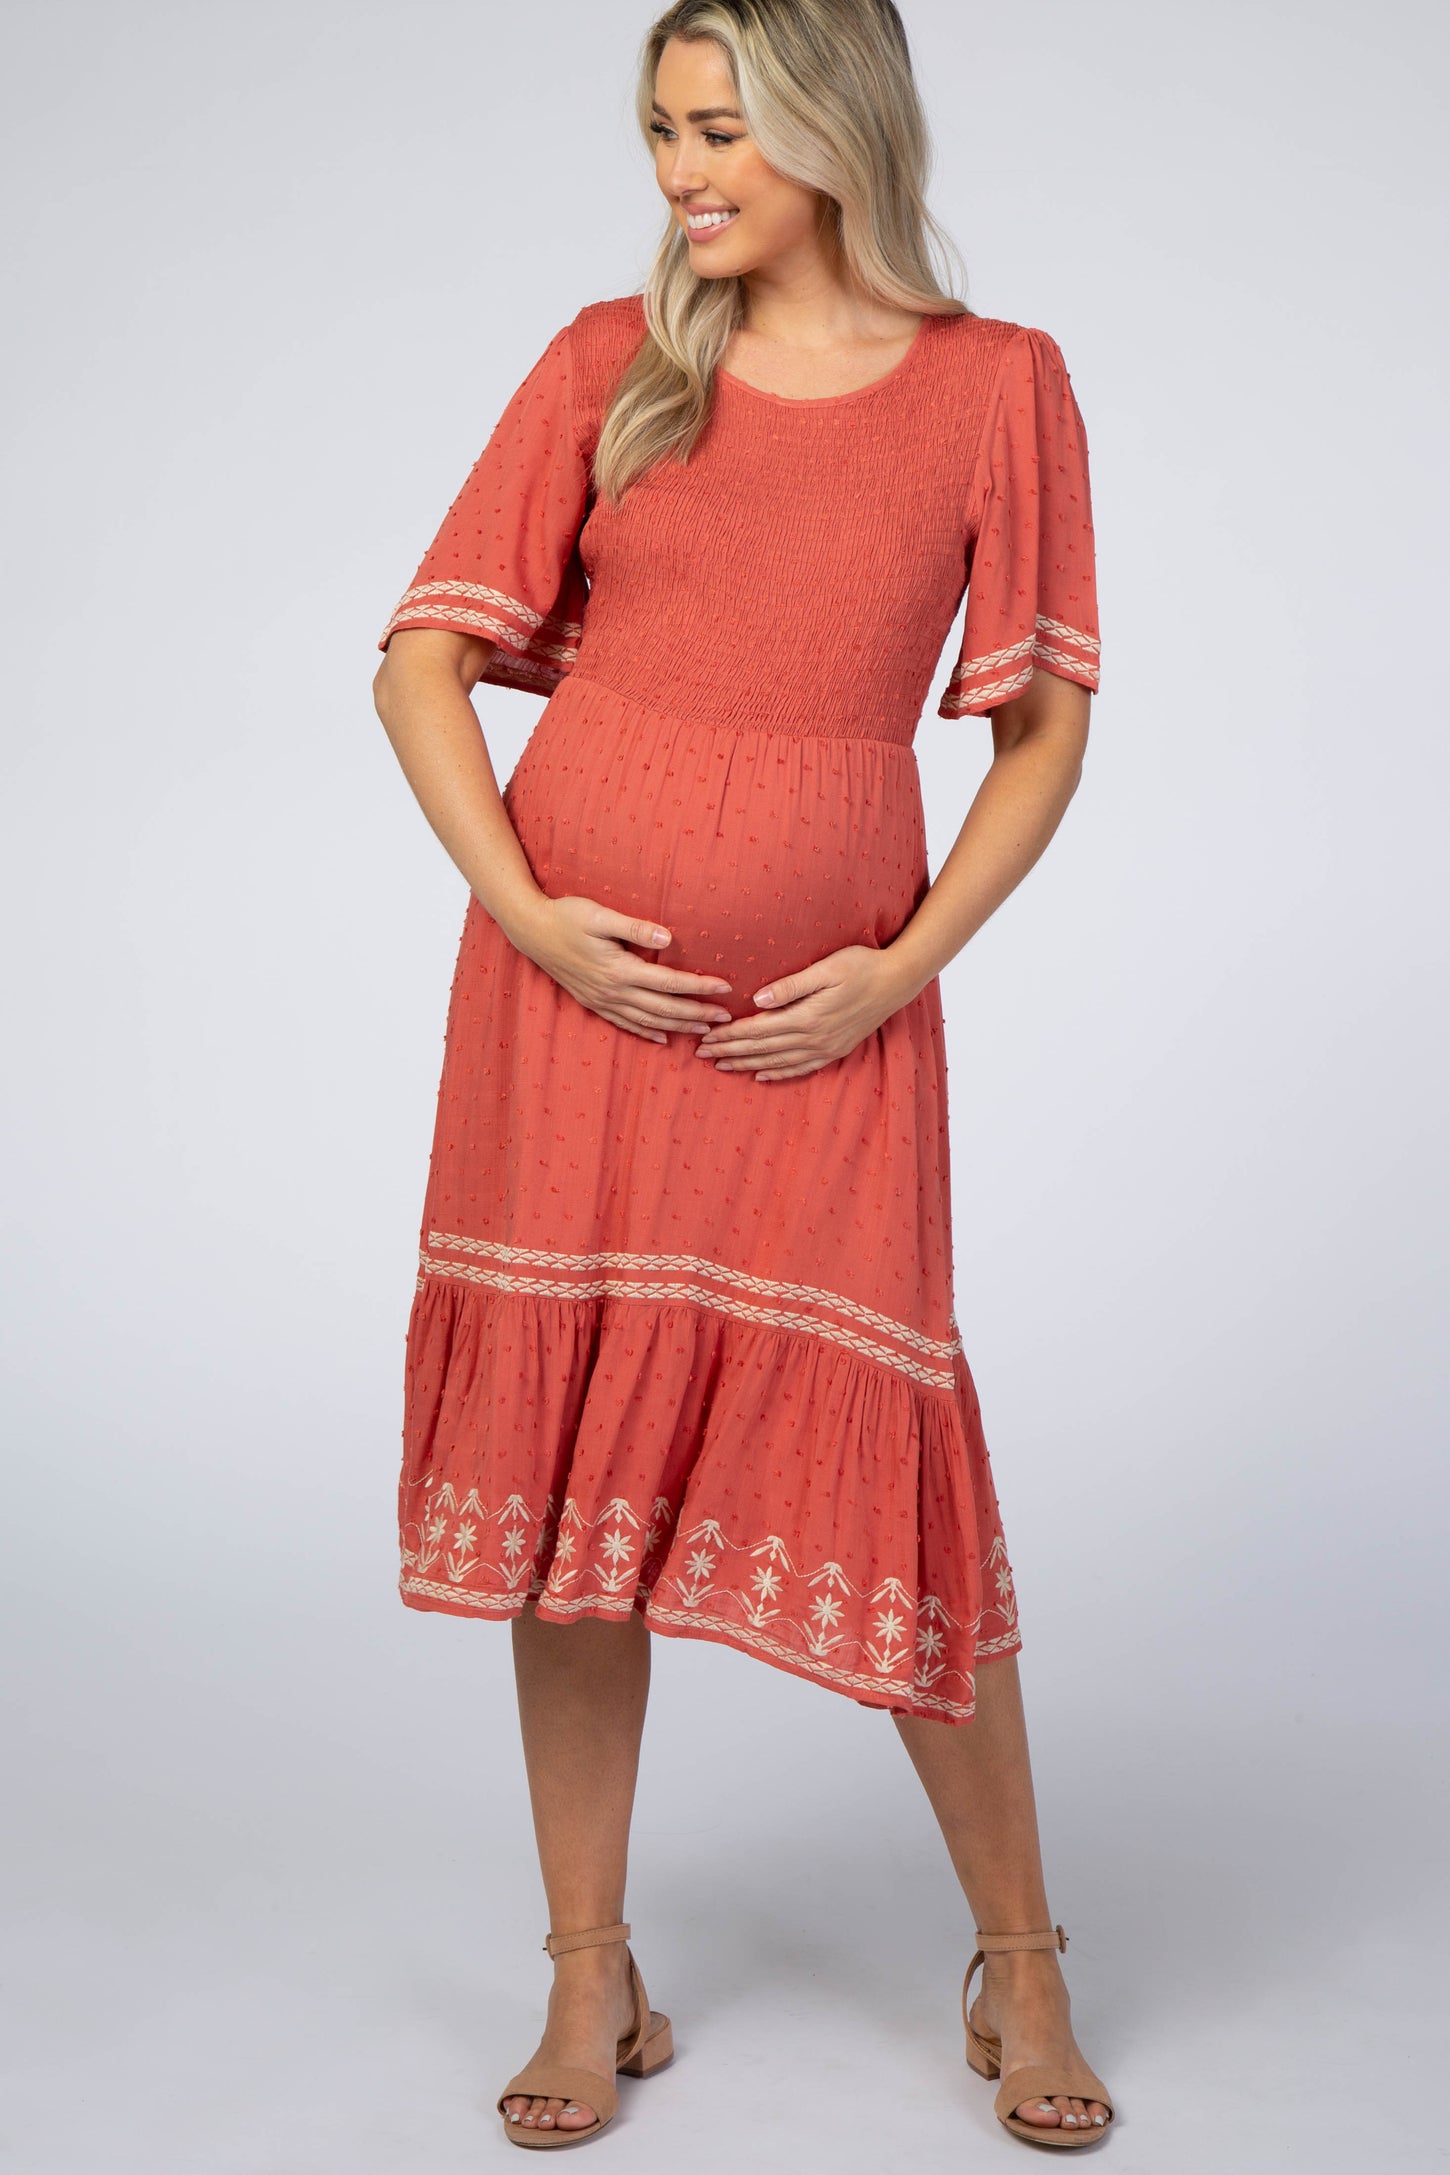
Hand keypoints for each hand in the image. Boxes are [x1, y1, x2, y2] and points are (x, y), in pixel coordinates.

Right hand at [509, 894, 733, 1043]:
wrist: (530, 930)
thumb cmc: (566, 916)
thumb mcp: (600, 915)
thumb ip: (635, 928)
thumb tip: (668, 938)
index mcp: (619, 969)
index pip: (669, 982)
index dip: (699, 987)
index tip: (724, 988)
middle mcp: (613, 991)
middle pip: (664, 1009)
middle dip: (697, 1015)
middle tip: (725, 1019)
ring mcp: (602, 1000)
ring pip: (648, 1021)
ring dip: (677, 1027)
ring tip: (703, 1032)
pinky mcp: (593, 1002)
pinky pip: (625, 1024)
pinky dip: (647, 1033)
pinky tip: (663, 1038)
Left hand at [692, 944, 913, 1080]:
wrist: (898, 980)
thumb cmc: (861, 965)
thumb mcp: (826, 968)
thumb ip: (791, 986)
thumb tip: (757, 999)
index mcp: (807, 1016)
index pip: (758, 1029)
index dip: (730, 1035)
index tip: (707, 1037)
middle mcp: (814, 1038)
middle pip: (763, 1049)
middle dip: (731, 1052)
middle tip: (703, 1054)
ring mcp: (826, 1047)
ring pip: (778, 1062)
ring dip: (748, 1065)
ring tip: (724, 1067)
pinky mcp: (835, 1050)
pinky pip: (801, 1068)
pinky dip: (779, 1074)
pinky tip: (763, 1077)